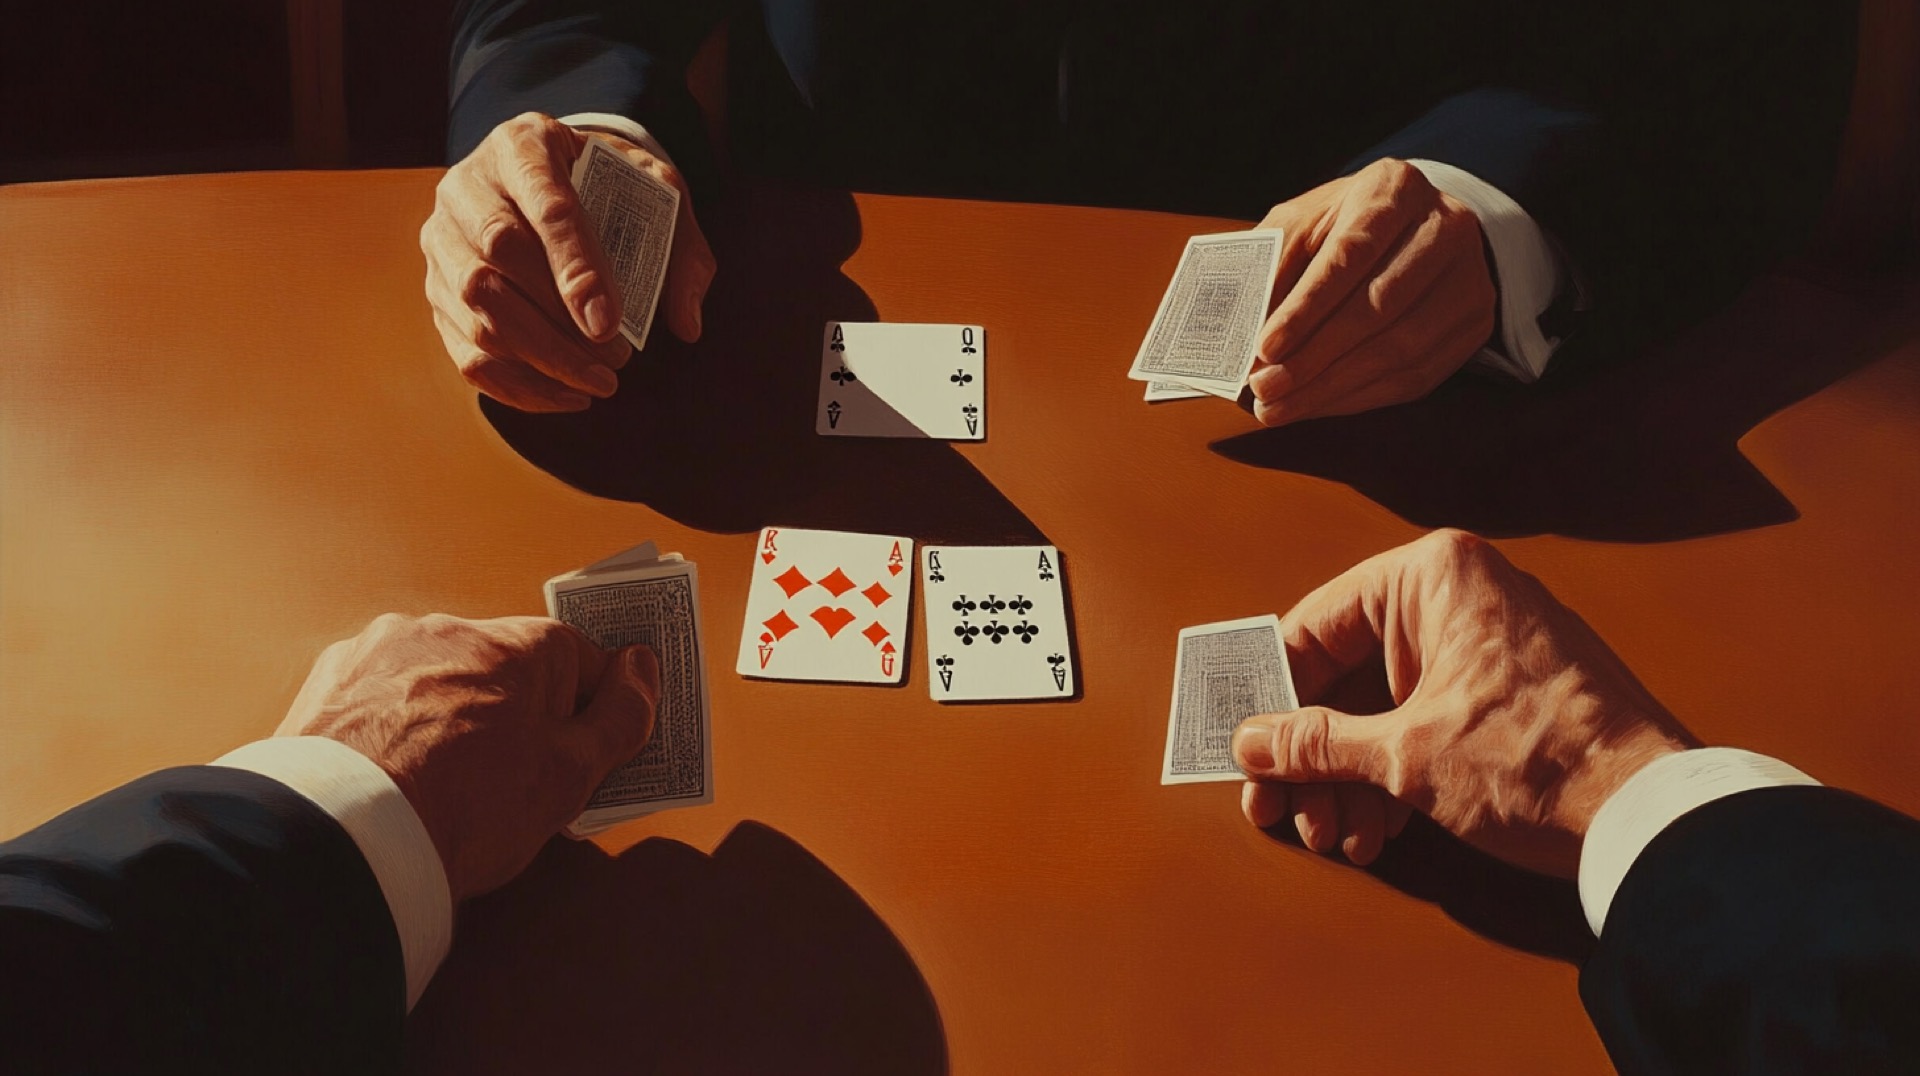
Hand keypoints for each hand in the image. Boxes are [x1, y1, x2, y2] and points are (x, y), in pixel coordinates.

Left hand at [277, 613, 659, 900]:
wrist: (341, 843)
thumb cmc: (465, 810)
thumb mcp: (570, 777)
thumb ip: (621, 716)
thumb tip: (644, 668)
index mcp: (521, 645)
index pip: (581, 660)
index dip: (587, 713)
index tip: (579, 756)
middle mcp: (453, 629)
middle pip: (508, 669)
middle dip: (514, 718)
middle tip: (508, 787)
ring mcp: (385, 649)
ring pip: (442, 680)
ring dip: (449, 717)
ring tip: (440, 787)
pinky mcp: (332, 678)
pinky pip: (384, 695)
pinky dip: (393, 726)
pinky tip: (392, 776)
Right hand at [421, 112, 717, 411]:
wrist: (545, 175)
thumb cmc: (606, 183)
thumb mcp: (654, 191)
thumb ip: (681, 247)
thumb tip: (686, 322)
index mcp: (524, 146)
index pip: (546, 206)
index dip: (575, 268)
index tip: (607, 323)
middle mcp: (468, 187)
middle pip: (498, 259)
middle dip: (560, 325)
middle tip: (616, 361)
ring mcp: (442, 239)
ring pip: (475, 308)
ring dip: (541, 359)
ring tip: (599, 382)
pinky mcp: (435, 288)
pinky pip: (464, 348)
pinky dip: (517, 385)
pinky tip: (566, 396)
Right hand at [1232, 530, 1698, 876]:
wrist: (1652, 813)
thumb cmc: (1537, 761)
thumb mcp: (1402, 755)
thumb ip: (1315, 743)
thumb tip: (1251, 741)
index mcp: (1431, 576)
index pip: (1313, 628)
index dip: (1270, 696)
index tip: (1241, 745)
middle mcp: (1459, 594)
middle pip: (1347, 674)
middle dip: (1313, 754)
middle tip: (1281, 808)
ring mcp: (1489, 642)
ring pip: (1384, 704)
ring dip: (1350, 776)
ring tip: (1337, 835)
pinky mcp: (1511, 688)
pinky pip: (1426, 718)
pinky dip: (1396, 773)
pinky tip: (1377, 828)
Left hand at [1248, 159, 1494, 426]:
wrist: (1411, 228)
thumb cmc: (1343, 226)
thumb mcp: (1301, 225)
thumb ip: (1273, 268)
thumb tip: (1249, 338)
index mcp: (1395, 190)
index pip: (1351, 254)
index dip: (1307, 307)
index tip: (1265, 347)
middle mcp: (1445, 227)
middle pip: (1379, 306)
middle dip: (1315, 357)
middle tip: (1265, 388)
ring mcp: (1469, 278)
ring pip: (1400, 348)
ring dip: (1332, 387)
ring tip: (1280, 406)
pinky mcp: (1474, 323)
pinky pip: (1416, 375)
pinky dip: (1359, 397)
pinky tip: (1317, 405)